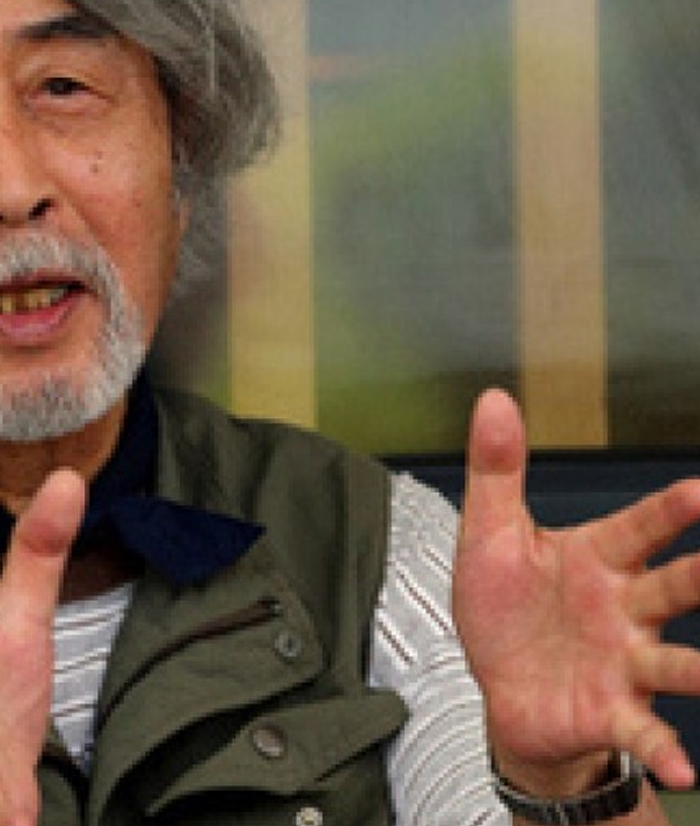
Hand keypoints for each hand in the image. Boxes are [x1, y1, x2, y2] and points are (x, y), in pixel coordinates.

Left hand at [451, 389, 699, 794]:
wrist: (501, 687)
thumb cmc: (506, 607)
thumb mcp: (489, 536)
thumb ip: (497, 470)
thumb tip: (493, 398)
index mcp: (595, 559)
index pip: (639, 528)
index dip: (670, 511)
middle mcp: (622, 608)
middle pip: (674, 589)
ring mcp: (623, 662)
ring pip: (676, 662)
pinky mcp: (611, 711)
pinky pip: (645, 732)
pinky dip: (664, 750)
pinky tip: (685, 771)